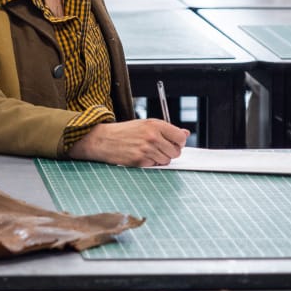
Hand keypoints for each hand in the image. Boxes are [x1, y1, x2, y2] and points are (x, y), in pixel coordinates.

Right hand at [68, 118, 188, 167]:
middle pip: (176, 151)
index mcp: (155, 125)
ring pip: (167, 160)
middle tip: (158, 148)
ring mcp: (147, 150)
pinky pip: (155, 166)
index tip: (173, 143)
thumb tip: (186, 133)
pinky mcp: (140, 161)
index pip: (180, 137)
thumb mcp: (146, 124)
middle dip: (170, 152)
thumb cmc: (125, 132)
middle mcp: (152, 136)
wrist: (104, 139)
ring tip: (147, 152)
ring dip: (160, 159)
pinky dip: (150, 164)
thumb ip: (167, 129)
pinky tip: (140, 156)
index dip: (179, 142)